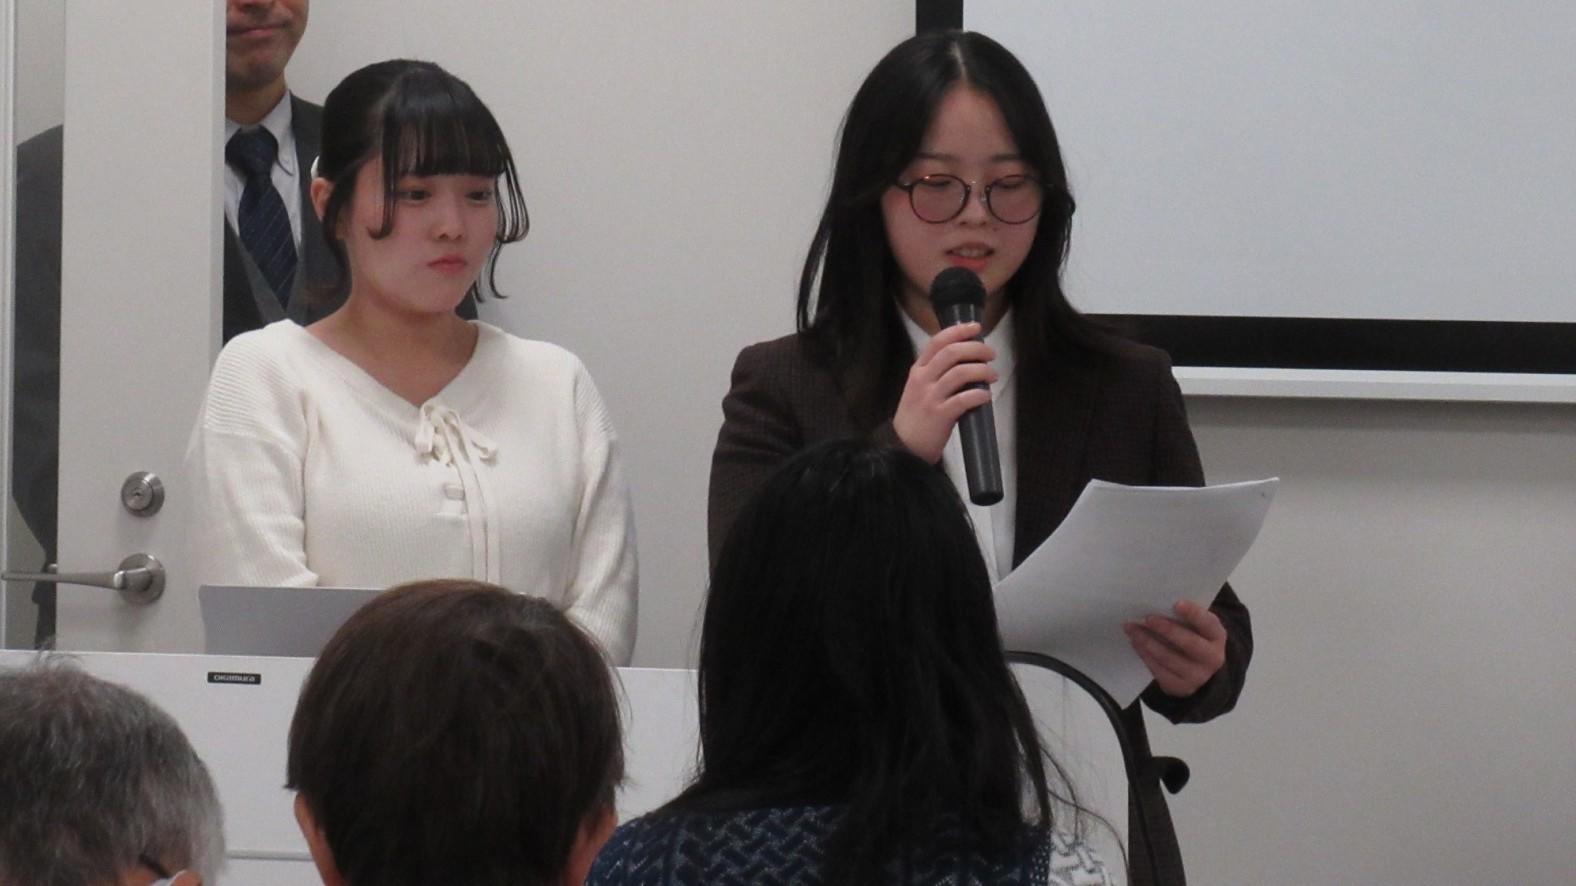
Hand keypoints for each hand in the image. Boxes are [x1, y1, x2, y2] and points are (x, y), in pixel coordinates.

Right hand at [892, 322, 997, 462]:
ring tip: (993, 375)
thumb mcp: (918, 389)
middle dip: (976, 349)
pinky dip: (979, 395)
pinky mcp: (940, 416)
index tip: (976, 328)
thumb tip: (966, 359)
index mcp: (917, 370)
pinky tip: (986, 396)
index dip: (959, 331)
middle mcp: (922, 380)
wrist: (902, 447)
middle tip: (991, 354)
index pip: (937, 341)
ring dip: (982, 370)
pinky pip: (964, 399)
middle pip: (952, 353)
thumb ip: (935, 373)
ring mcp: (930, 397)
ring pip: (960, 373)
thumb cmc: (915, 417)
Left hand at [1124, 600, 1226, 697]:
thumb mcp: (1197, 627)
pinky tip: (1135, 643)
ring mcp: (1197, 676)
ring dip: (1147, 641)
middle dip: (1167, 629)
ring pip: (1169, 658)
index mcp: (1217, 637)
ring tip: (1132, 628)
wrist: (1198, 670)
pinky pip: (1159, 671)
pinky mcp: (1181, 687)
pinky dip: (1145, 655)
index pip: (1208, 624)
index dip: (1194, 614)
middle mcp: (1212, 658)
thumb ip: (1185, 616)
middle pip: (1189, 643)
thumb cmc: (1193, 637)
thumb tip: (1158, 601)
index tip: (1177, 603)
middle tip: (1147, 618)